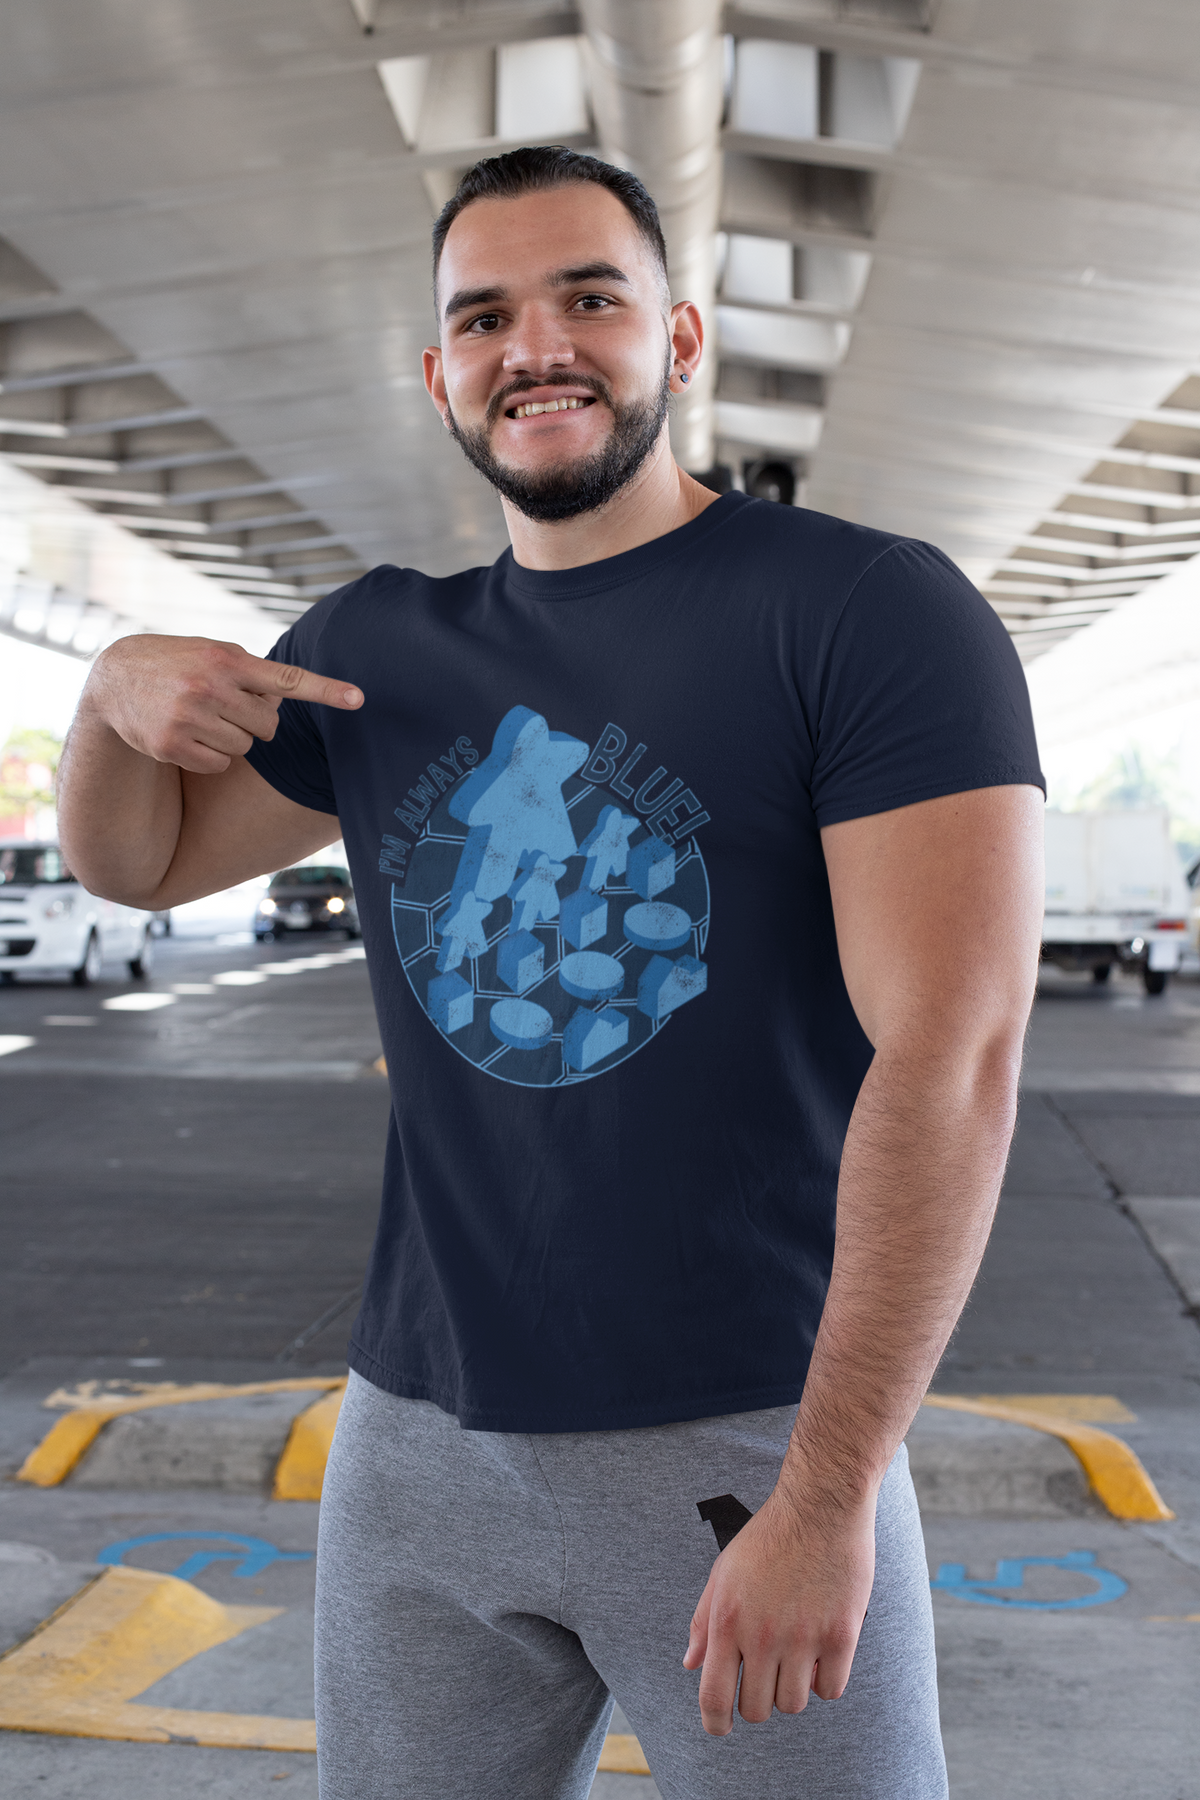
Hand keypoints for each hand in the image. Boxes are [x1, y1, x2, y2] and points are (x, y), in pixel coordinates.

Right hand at [84, 635, 362, 774]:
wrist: (115, 679)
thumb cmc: (179, 664)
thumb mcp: (214, 652)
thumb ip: (253, 672)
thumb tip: (288, 699)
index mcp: (227, 659)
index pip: (287, 678)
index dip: (326, 690)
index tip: (360, 699)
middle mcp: (210, 687)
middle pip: (269, 726)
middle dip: (254, 721)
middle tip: (225, 706)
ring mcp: (189, 718)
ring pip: (245, 748)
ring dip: (231, 738)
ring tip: (200, 716)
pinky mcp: (172, 745)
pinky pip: (219, 765)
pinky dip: (209, 756)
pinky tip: (186, 735)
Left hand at [683, 1487, 875, 1735]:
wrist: (821, 1505)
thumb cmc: (770, 1536)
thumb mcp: (724, 1572)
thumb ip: (704, 1620)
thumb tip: (691, 1664)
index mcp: (727, 1620)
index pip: (714, 1697)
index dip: (715, 1723)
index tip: (721, 1727)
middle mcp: (762, 1635)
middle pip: (756, 1709)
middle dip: (757, 1699)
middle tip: (766, 1673)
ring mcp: (803, 1637)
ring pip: (793, 1704)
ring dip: (792, 1689)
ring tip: (795, 1656)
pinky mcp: (840, 1635)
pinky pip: (830, 1690)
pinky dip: (825, 1680)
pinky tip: (821, 1652)